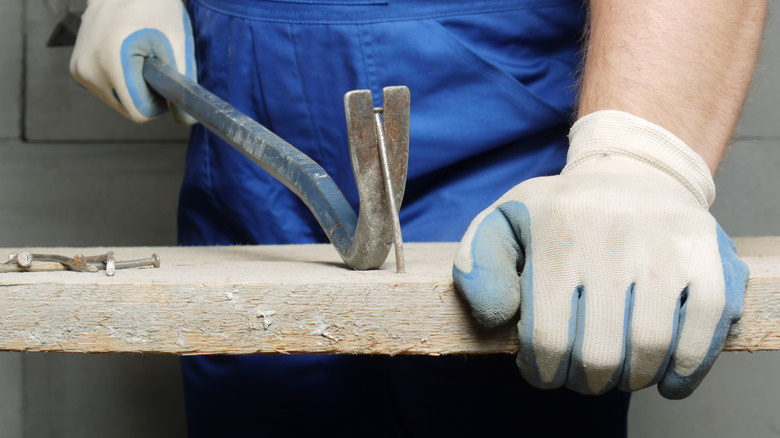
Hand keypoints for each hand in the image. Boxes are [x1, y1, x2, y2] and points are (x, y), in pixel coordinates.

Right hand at [70, 0, 195, 123]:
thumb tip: (186, 119)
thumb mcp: (176, 43)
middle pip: (128, 109)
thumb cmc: (153, 6)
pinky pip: (107, 90)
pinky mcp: (77, 69)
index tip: (165, 81)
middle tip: (153, 62)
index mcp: (110, 64)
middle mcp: (87, 70)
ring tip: (138, 54)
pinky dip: (121, 79)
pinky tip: (126, 55)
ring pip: (118, 101)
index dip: (159, 103)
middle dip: (146, 93)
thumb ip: (181, 83)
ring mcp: (79, 69)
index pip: (139, 112)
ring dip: (134, 86)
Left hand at [453, 111, 748, 398]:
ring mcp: (663, 242)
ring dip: (632, 378)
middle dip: (586, 380)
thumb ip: (478, 264)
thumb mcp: (504, 222)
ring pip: (650, 347)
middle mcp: (610, 235)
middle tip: (583, 373)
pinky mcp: (705, 249)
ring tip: (620, 372)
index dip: (543, 372)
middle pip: (599, 353)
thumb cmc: (561, 213)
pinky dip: (687, 366)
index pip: (547, 339)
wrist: (631, 170)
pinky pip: (706, 325)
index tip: (544, 371)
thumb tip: (496, 315)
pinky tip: (668, 376)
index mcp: (556, 233)